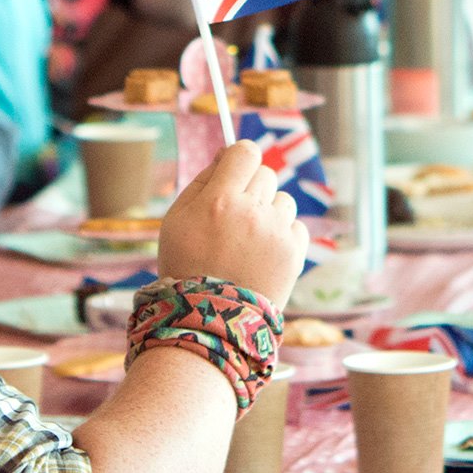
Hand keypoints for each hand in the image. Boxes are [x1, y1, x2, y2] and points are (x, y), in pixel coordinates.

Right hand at [158, 140, 308, 308]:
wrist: (209, 320)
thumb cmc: (187, 266)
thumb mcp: (176, 220)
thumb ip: (201, 182)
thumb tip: (226, 156)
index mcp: (219, 199)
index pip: (245, 152)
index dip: (240, 157)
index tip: (234, 169)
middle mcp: (252, 211)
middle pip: (265, 174)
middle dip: (251, 189)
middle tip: (234, 217)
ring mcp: (276, 232)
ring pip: (283, 200)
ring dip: (268, 213)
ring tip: (248, 242)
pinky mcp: (294, 253)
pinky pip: (297, 226)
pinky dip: (283, 235)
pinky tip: (263, 253)